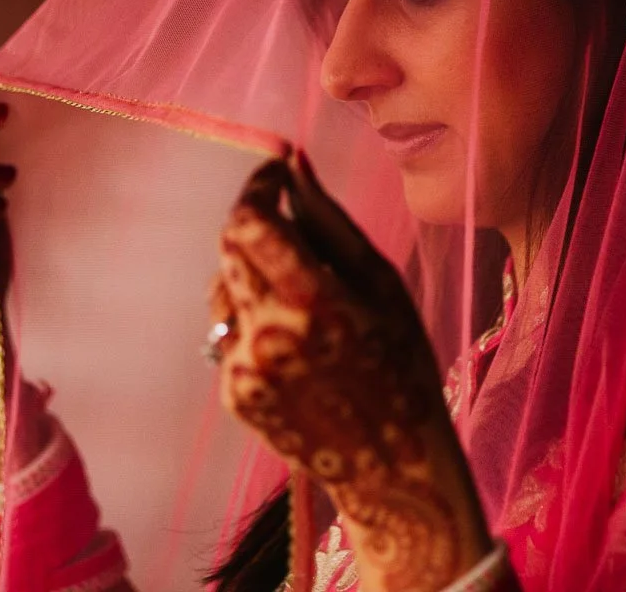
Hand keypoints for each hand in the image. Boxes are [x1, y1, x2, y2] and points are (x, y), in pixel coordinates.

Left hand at [211, 152, 490, 591]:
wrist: (393, 463)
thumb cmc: (400, 363)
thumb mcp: (380, 283)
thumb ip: (328, 220)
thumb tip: (294, 162)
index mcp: (312, 299)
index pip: (248, 220)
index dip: (257, 187)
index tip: (275, 175)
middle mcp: (269, 332)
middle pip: (229, 248)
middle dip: (256, 227)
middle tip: (292, 233)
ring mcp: (245, 367)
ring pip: (225, 290)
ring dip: (253, 280)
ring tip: (306, 310)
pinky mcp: (234, 393)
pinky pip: (232, 333)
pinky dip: (257, 326)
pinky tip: (300, 353)